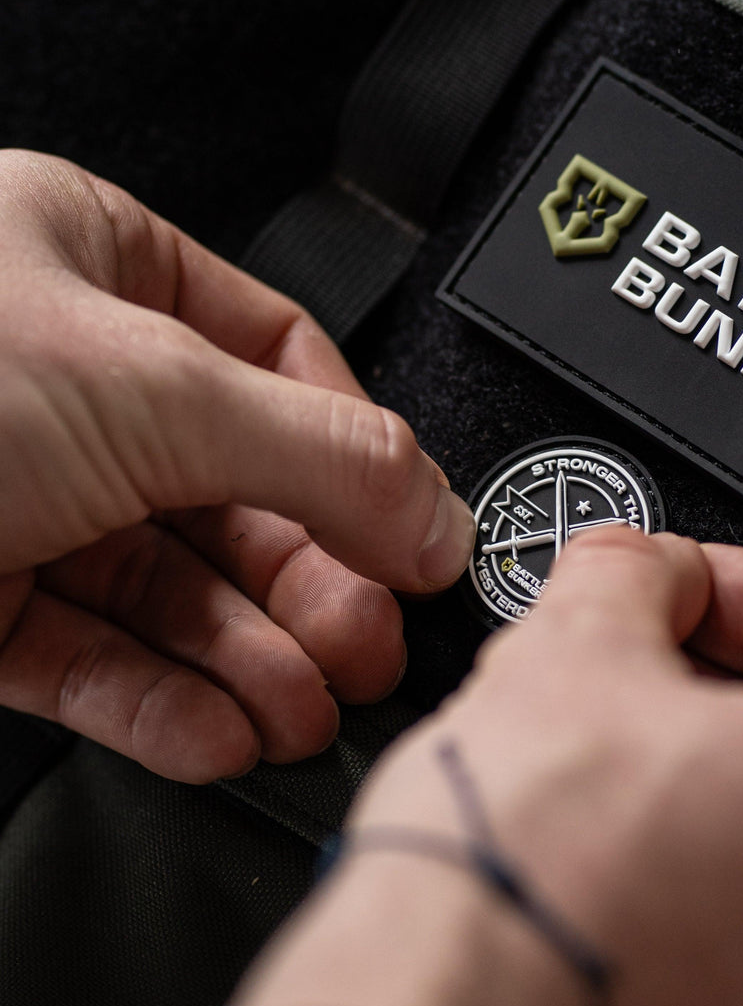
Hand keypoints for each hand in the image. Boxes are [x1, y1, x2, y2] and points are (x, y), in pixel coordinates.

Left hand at [0, 149, 474, 782]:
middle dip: (311, 584)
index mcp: (109, 273)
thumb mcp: (153, 388)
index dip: (360, 460)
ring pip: (171, 585)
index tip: (418, 540)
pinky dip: (162, 701)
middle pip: (238, 494)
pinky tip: (220, 732)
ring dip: (250, 657)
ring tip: (307, 709)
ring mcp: (24, 493)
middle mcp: (72, 381)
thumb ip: (324, 454)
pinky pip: (92, 652)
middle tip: (369, 647)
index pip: (286, 367)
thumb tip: (439, 513)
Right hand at [223, 529, 742, 1005]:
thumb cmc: (534, 880)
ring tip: (620, 756)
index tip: (685, 585)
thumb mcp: (575, 648)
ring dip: (724, 773)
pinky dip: (727, 870)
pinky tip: (634, 853)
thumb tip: (644, 567)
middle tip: (642, 656)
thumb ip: (633, 570)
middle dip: (731, 677)